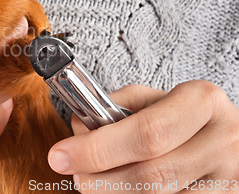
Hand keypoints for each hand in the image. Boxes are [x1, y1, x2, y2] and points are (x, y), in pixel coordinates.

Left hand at [48, 81, 238, 192]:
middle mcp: (222, 142)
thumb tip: (79, 129)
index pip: (146, 132)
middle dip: (101, 179)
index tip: (61, 155)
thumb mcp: (159, 99)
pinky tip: (122, 190)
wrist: (235, 140)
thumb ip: (118, 108)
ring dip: (116, 193)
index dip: (98, 148)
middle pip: (151, 175)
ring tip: (97, 181)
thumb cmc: (190, 118)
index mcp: (202, 104)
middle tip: (73, 174)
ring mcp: (230, 181)